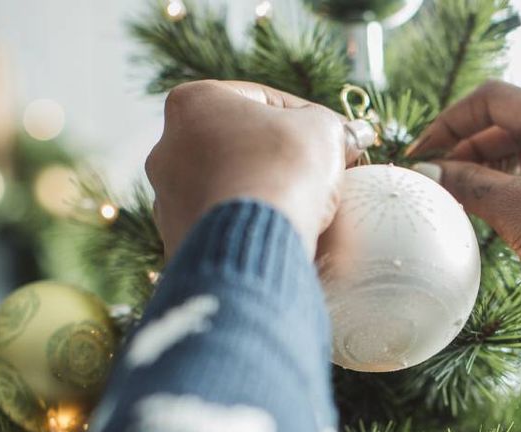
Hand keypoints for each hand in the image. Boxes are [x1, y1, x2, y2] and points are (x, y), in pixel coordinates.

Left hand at [145, 80, 360, 258]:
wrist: (257, 241)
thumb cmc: (286, 169)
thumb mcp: (324, 130)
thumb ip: (334, 126)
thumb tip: (353, 136)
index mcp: (192, 102)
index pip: (264, 100)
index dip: (309, 118)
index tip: (336, 139)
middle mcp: (167, 147)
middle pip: (242, 145)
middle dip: (281, 157)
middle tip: (321, 173)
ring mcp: (167, 198)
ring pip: (231, 186)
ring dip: (265, 191)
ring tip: (305, 207)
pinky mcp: (177, 240)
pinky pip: (224, 224)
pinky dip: (250, 224)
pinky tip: (281, 232)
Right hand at [410, 81, 520, 368]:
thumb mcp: (518, 213)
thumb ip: (469, 185)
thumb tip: (432, 172)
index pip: (492, 99)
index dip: (447, 124)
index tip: (420, 155)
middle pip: (511, 123)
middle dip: (467, 149)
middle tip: (434, 182)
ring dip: (491, 170)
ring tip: (460, 198)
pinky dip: (518, 187)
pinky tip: (500, 213)